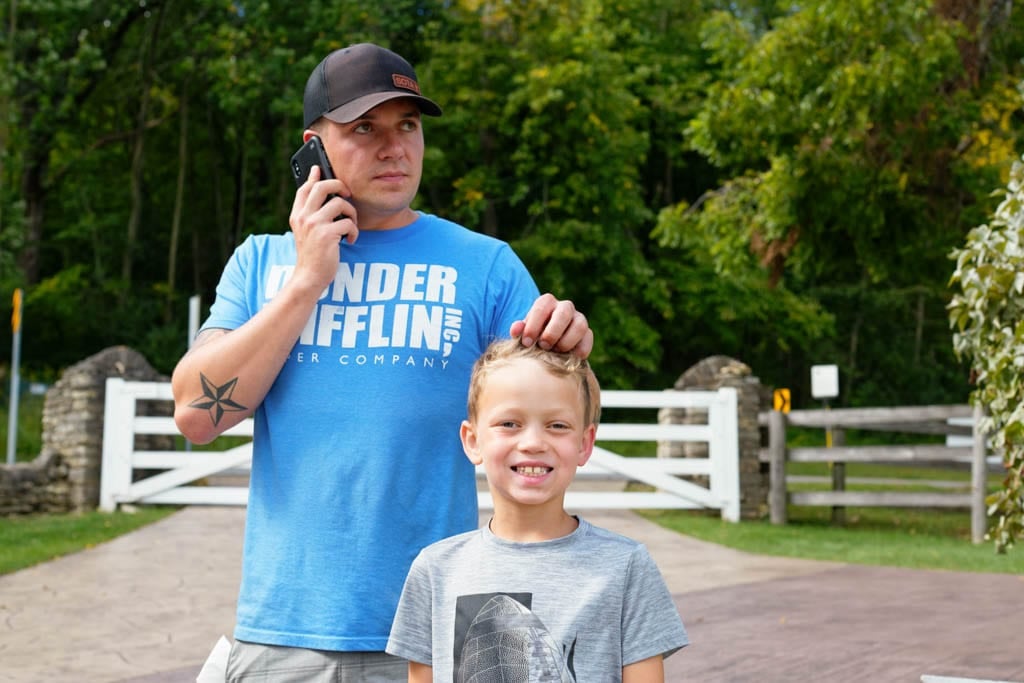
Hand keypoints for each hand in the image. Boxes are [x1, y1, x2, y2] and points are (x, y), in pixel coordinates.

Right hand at [289, 165, 358, 289]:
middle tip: (347, 194)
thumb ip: (310, 214)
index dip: (314, 177)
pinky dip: (354, 232)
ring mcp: (314, 225)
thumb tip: (318, 196)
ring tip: (351, 225)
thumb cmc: (312, 255)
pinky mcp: (327, 235)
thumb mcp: (305, 232)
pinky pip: (348, 223)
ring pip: (340, 203)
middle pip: (322, 186)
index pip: (304, 189)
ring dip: (351, 213)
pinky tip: (350, 240)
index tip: (320, 168)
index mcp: (297, 216)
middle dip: (339, 186)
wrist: (309, 277)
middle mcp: (303, 217)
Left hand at [510, 293, 592, 357]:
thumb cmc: (532, 337)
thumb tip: (516, 330)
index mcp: (546, 302)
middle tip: (543, 346)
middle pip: (564, 312)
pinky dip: (579, 350)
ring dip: (566, 341)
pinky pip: (588, 339)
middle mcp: (565, 307)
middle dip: (552, 332)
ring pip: (580, 325)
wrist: (546, 348)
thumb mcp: (523, 333)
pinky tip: (568, 358)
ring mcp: (579, 319)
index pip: (542, 307)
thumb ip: (519, 330)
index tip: (526, 342)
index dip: (534, 325)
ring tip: (555, 352)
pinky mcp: (587, 333)